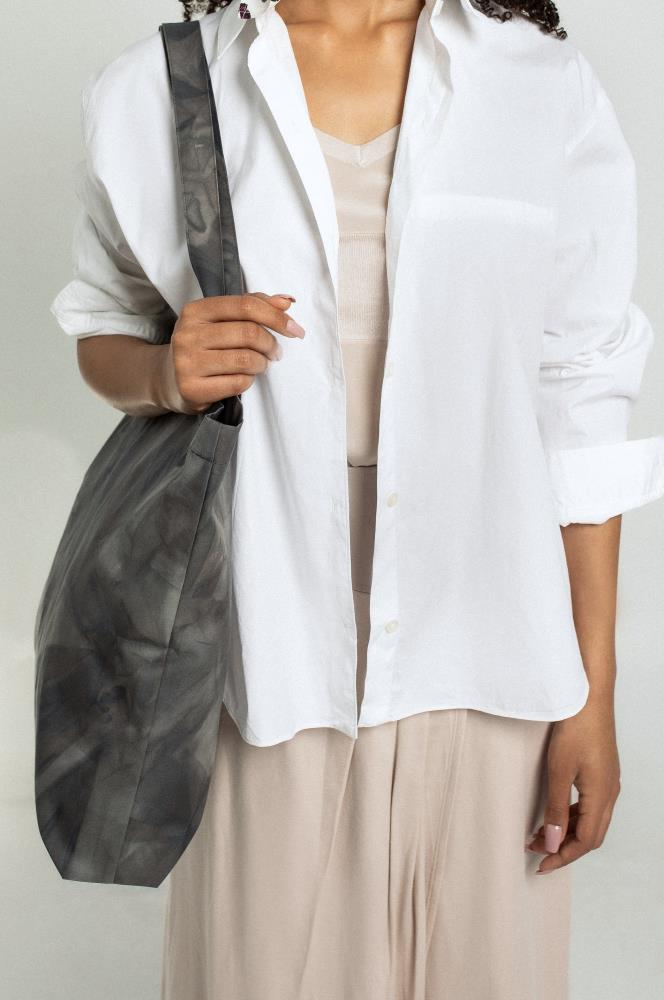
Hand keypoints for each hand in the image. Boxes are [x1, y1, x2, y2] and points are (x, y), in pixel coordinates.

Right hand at [158, 291, 304, 413]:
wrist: (169, 379)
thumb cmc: (203, 346)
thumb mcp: (221, 320)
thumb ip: (253, 306)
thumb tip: (287, 301)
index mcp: (195, 311)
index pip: (246, 306)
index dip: (276, 317)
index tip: (294, 329)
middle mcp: (187, 334)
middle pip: (249, 333)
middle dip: (271, 344)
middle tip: (275, 352)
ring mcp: (187, 363)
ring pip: (246, 360)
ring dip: (262, 364)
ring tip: (261, 365)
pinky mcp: (192, 389)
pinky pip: (238, 383)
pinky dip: (249, 381)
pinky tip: (244, 378)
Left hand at [526, 694, 620, 872]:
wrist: (589, 696)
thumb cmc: (574, 728)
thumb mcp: (558, 771)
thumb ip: (556, 809)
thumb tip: (553, 843)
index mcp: (602, 796)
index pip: (585, 842)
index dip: (563, 856)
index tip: (540, 865)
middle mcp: (610, 793)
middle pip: (591, 836)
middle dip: (565, 848)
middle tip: (536, 850)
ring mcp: (609, 782)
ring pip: (592, 821)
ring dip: (568, 831)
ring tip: (540, 832)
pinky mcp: (603, 772)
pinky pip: (592, 806)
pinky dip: (574, 816)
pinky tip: (556, 812)